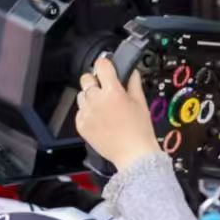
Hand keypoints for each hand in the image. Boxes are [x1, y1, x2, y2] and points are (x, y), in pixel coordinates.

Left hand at [75, 55, 161, 171]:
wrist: (133, 155)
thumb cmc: (139, 132)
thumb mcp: (140, 102)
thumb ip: (133, 83)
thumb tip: (132, 72)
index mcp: (112, 91)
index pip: (101, 65)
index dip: (105, 64)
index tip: (108, 68)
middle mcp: (97, 100)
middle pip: (86, 78)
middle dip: (95, 81)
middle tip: (105, 89)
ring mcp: (87, 113)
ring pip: (81, 95)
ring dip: (90, 96)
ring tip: (103, 107)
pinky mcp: (81, 125)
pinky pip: (79, 111)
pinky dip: (87, 112)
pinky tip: (100, 119)